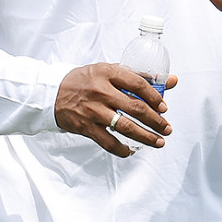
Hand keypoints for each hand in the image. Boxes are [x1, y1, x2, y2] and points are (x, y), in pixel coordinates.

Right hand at [54, 62, 175, 157]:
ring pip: (126, 127)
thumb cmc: (84, 81)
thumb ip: (137, 75)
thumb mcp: (107, 71)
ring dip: (146, 137)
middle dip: (156, 121)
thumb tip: (169, 81)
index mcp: (107, 73)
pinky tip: (131, 150)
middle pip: (136, 108)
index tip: (164, 107)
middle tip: (166, 128)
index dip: (155, 97)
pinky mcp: (86, 126)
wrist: (52, 92)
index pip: (138, 84)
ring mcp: (93, 110)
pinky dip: (121, 149)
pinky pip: (108, 142)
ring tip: (159, 142)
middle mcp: (101, 91)